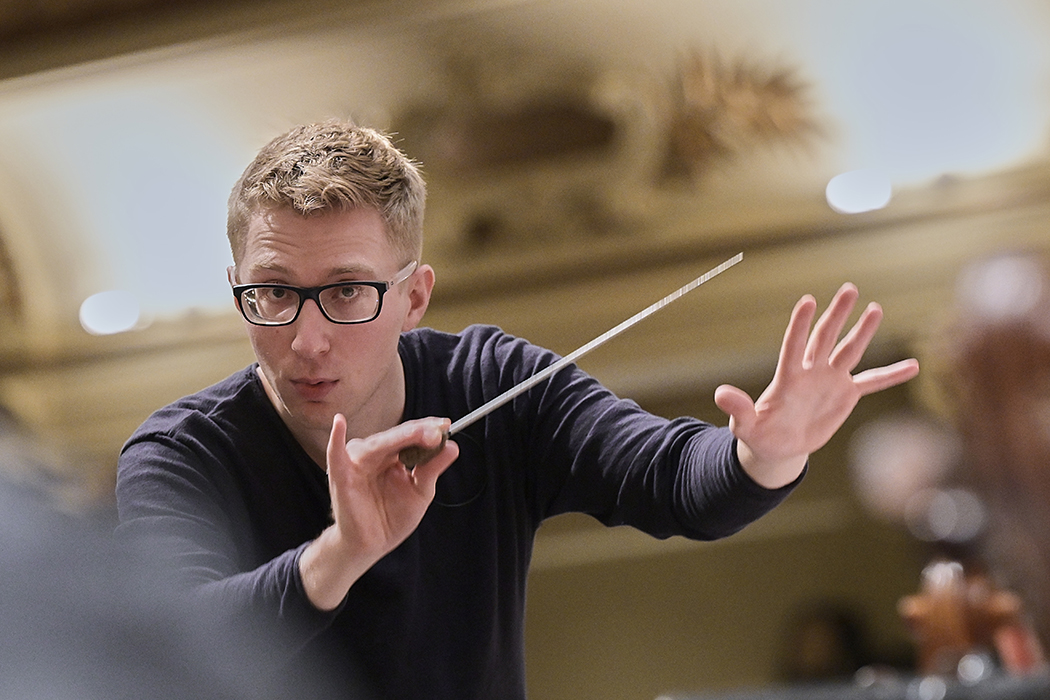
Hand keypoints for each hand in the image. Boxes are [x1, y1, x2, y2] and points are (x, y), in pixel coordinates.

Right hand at [299, 415, 458, 609]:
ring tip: (417, 433)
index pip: (411, 435)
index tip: (446, 426)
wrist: (372, 545)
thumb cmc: (392, 517)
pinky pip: (336, 454)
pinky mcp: (342, 476)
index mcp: (393, 455)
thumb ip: (432, 468)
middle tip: (438, 432)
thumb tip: (452, 446)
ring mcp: (357, 463)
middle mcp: (375, 454)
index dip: (428, 429)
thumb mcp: (420, 492)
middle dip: (418, 432)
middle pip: (397, 436)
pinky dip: (336, 439)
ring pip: (378, 443)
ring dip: (398, 436)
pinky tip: (340, 423)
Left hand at [714, 283, 918, 488]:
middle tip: (850, 288)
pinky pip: (872, 381)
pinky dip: (891, 375)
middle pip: (826, 337)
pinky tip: (913, 365)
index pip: (794, 345)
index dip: (800, 325)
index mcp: (788, 377)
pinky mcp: (845, 395)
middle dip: (837, 314)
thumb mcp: (746, 425)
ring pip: (849, 350)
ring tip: (876, 308)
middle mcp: (811, 372)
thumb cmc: (759, 434)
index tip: (807, 301)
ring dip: (863, 331)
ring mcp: (830, 380)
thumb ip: (738, 408)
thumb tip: (720, 393)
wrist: (779, 446)